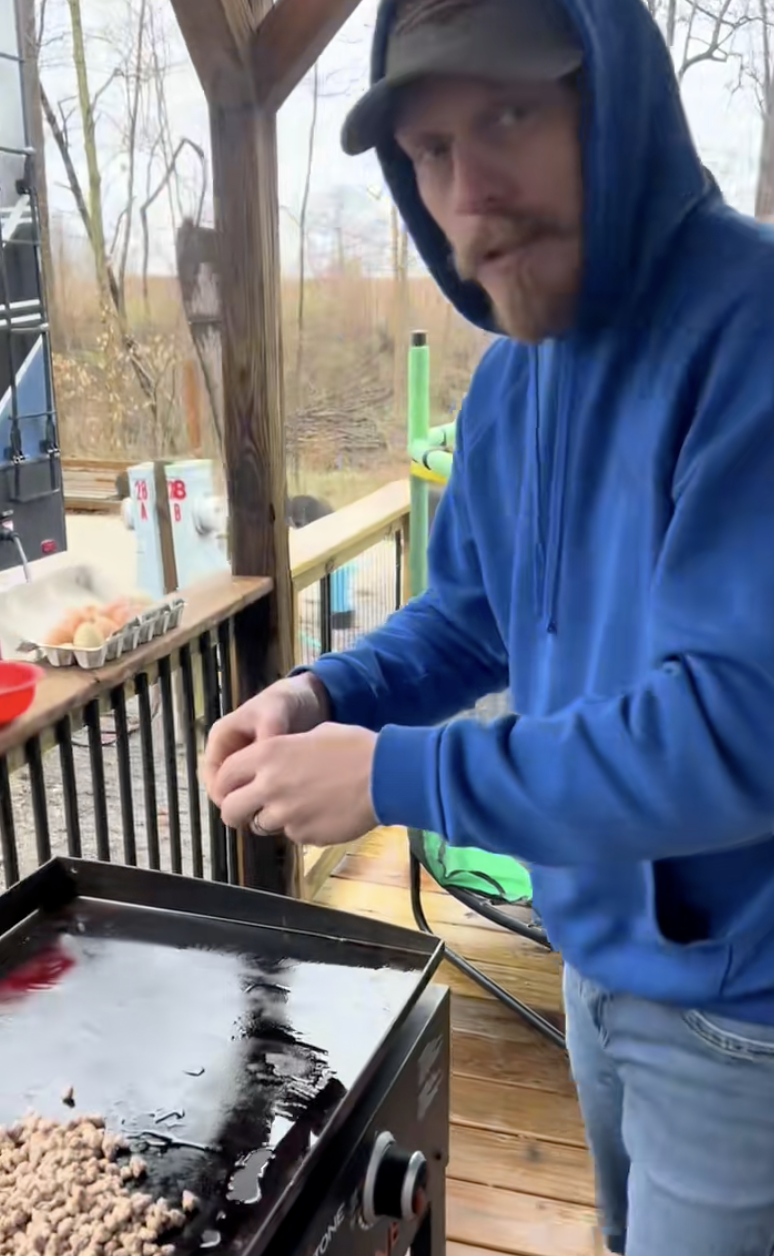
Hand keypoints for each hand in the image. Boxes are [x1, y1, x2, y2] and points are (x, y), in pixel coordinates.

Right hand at [200, 673, 329, 800]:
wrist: (308, 699)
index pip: (214, 778)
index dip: (227, 797)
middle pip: (225, 791)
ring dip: (255, 804)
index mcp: (221, 739)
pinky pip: (258, 792)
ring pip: (241, 794)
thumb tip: (264, 756)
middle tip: (264, 816)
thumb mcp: (276, 711)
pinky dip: (268, 799)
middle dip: (241, 805)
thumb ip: (269, 733)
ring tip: (276, 810)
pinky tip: (285, 804)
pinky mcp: (261, 772)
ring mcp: (244, 765)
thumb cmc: (285, 701)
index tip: (249, 806)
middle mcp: (228, 754)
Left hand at [209, 722, 377, 845]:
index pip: (224, 775)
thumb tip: (277, 759)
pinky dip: (300, 827)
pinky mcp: (303, 834)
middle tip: (247, 811)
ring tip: (296, 807)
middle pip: (230, 810)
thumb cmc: (354, 747)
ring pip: (260, 826)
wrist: (385, 776)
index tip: (231, 790)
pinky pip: (292, 834)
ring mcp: (285, 814)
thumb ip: (285, 749)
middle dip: (236, 812)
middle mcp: (269, 785)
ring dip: (271, 820)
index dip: (225, 785)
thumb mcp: (313, 734)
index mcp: (268, 753)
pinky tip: (320, 814)